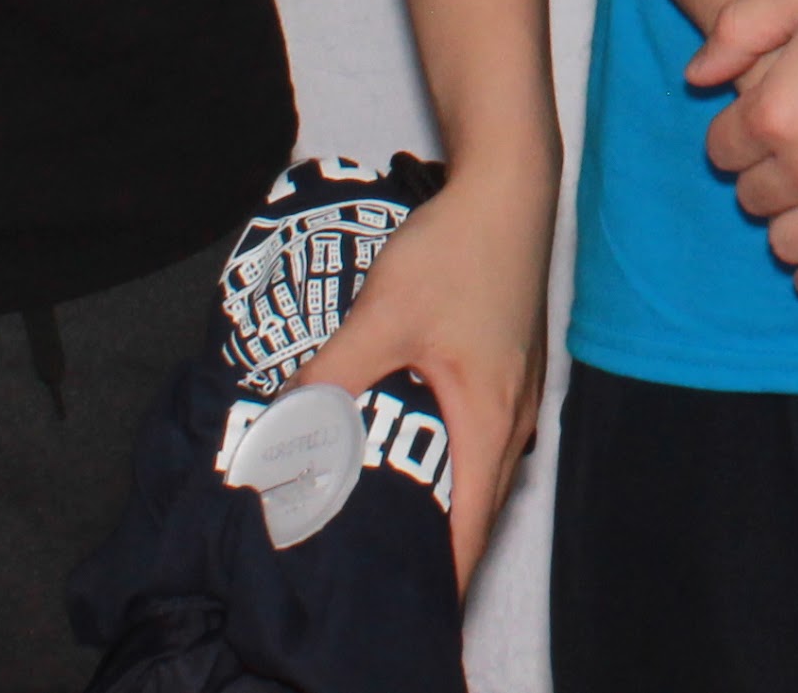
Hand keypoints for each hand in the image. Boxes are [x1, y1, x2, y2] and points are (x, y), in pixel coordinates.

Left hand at [306, 163, 556, 583]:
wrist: (509, 188)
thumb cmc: (460, 250)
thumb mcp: (384, 315)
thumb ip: (333, 377)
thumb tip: (283, 430)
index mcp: (491, 424)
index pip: (468, 538)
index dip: (433, 585)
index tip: (391, 610)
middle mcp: (513, 423)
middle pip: (472, 517)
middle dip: (424, 555)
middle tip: (364, 575)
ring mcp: (515, 399)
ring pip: (474, 480)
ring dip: (432, 507)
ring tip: (372, 524)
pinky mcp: (505, 375)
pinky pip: (476, 445)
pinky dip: (440, 466)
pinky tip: (397, 453)